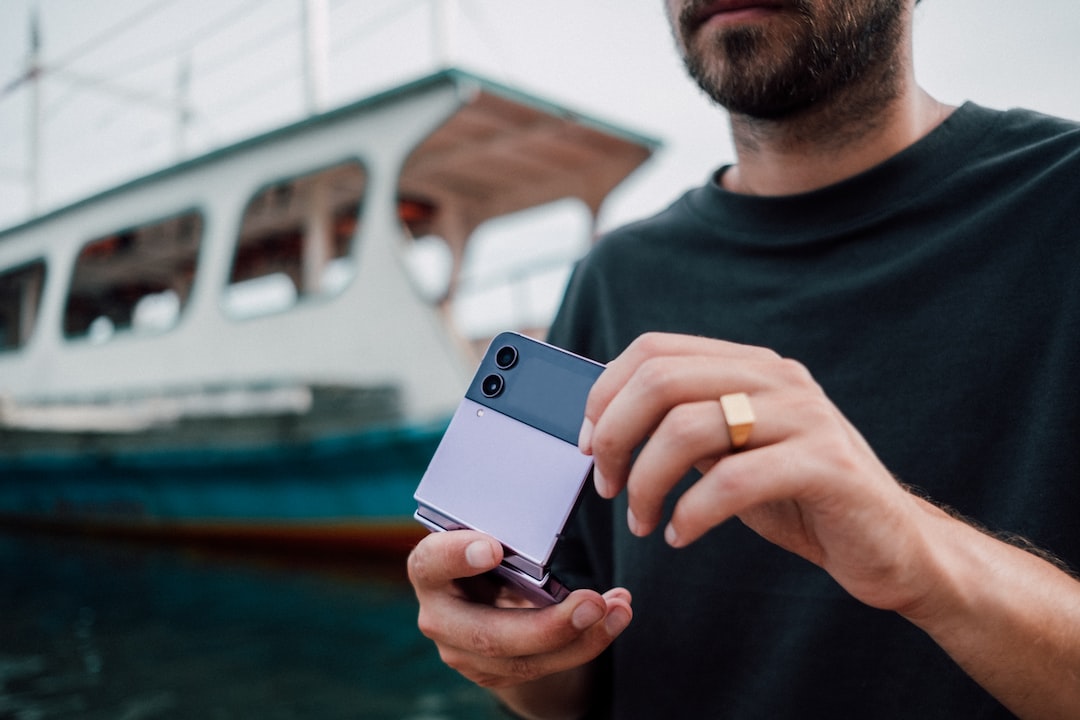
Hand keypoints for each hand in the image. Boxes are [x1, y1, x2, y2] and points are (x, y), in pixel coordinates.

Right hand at [407, 528, 631, 689]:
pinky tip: (615, 618)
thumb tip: (545, 521)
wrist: (486, 594)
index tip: (494, 548)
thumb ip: (505, 534)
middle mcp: (439, 616)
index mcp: (429, 568)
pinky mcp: (492, 673)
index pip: (432, 563)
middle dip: (547, 626)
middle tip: (592, 603)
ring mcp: (463, 652)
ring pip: (523, 662)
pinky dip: (586, 643)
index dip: (458, 556)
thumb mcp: (490, 535)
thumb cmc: (490, 550)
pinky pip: (543, 668)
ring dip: (581, 638)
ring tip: (618, 610)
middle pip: (488, 635)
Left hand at [579, 332, 934, 613]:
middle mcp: (777, 378)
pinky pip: (733, 480)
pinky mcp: (827, 466)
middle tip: (606, 485)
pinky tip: (682, 536)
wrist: (891, 546)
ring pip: (688, 427)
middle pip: (661, 380)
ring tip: (644, 521)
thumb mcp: (732, 452)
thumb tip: (604, 424)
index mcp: (749, 366)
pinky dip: (691, 514)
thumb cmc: (799, 499)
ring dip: (646, 483)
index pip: (654, 349)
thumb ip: (685, 427)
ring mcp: (806, 417)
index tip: (588, 443)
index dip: (605, 393)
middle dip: (614, 437)